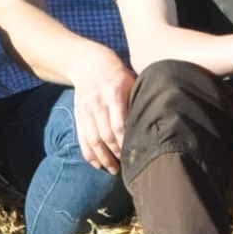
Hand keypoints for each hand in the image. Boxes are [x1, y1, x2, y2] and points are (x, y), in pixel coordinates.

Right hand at [69, 54, 137, 173]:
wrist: (87, 63)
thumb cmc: (117, 73)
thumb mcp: (130, 80)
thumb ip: (137, 99)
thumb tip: (154, 121)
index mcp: (114, 93)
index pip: (119, 124)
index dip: (126, 141)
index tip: (137, 152)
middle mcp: (98, 103)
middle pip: (106, 135)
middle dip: (116, 154)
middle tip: (128, 166)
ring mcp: (86, 111)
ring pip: (93, 140)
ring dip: (103, 158)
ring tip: (113, 170)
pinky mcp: (78, 116)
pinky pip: (82, 138)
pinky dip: (89, 154)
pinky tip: (97, 164)